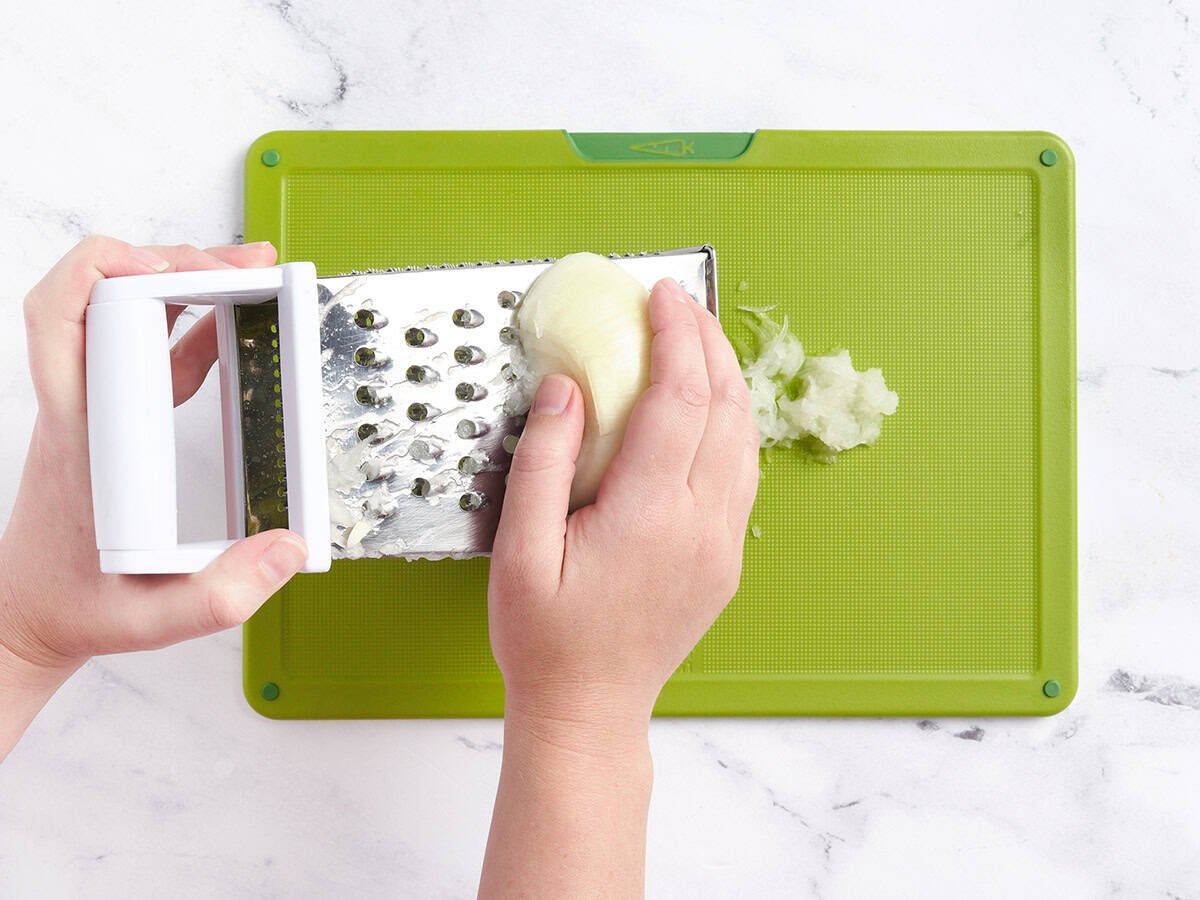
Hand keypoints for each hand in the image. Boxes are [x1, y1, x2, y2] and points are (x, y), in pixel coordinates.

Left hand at [0, 236, 306, 759]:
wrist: (28, 614)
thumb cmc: (78, 608)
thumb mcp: (155, 619)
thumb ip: (224, 594)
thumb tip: (290, 544)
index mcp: (84, 436)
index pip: (60, 321)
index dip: (104, 274)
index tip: (172, 270)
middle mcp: (83, 408)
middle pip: (98, 296)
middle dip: (169, 263)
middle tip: (240, 263)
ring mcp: (97, 410)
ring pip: (124, 315)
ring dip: (182, 284)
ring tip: (247, 273)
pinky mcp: (116, 421)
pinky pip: (149, 354)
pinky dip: (190, 326)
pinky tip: (233, 326)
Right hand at [489, 276, 757, 727]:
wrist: (589, 710)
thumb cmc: (545, 639)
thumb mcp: (521, 550)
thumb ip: (545, 461)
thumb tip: (567, 388)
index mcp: (650, 514)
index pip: (678, 398)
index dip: (675, 336)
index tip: (662, 294)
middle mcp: (701, 524)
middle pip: (725, 408)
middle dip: (709, 344)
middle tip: (683, 304)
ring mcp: (722, 544)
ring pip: (746, 440)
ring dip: (728, 381)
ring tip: (699, 343)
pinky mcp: (725, 560)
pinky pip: (743, 474)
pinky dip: (732, 426)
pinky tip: (710, 410)